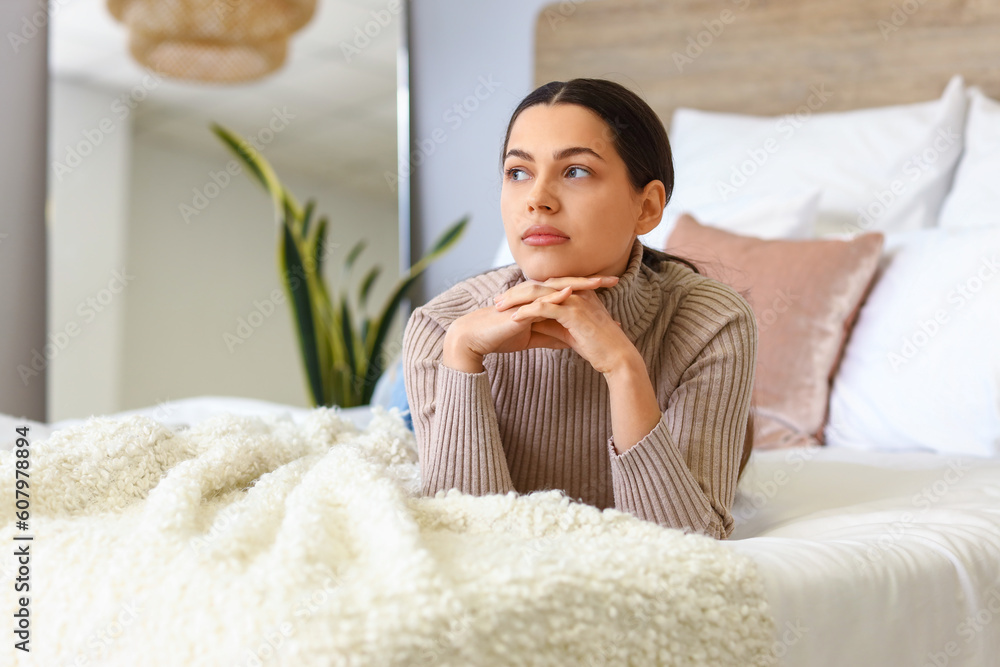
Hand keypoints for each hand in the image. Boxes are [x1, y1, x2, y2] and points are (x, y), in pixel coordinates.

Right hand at [443, 275, 618, 371]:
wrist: (476, 339)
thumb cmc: (501, 336)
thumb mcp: (534, 338)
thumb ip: (553, 336)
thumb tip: (572, 341)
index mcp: (541, 301)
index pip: (569, 292)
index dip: (591, 291)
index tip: (612, 291)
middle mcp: (536, 295)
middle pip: (568, 284)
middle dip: (591, 281)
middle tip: (615, 278)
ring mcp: (527, 299)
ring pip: (556, 287)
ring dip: (578, 283)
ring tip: (598, 282)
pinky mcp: (518, 307)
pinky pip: (539, 299)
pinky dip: (555, 295)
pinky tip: (570, 293)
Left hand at [505, 279, 631, 374]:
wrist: (617, 357)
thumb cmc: (597, 347)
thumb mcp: (570, 333)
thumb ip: (553, 325)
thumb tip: (533, 325)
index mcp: (576, 294)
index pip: (544, 289)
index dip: (523, 294)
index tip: (506, 301)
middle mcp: (576, 293)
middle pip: (539, 287)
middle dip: (515, 293)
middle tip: (497, 301)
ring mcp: (575, 301)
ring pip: (539, 295)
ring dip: (517, 300)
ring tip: (499, 308)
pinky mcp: (574, 313)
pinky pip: (545, 308)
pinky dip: (528, 312)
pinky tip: (514, 319)